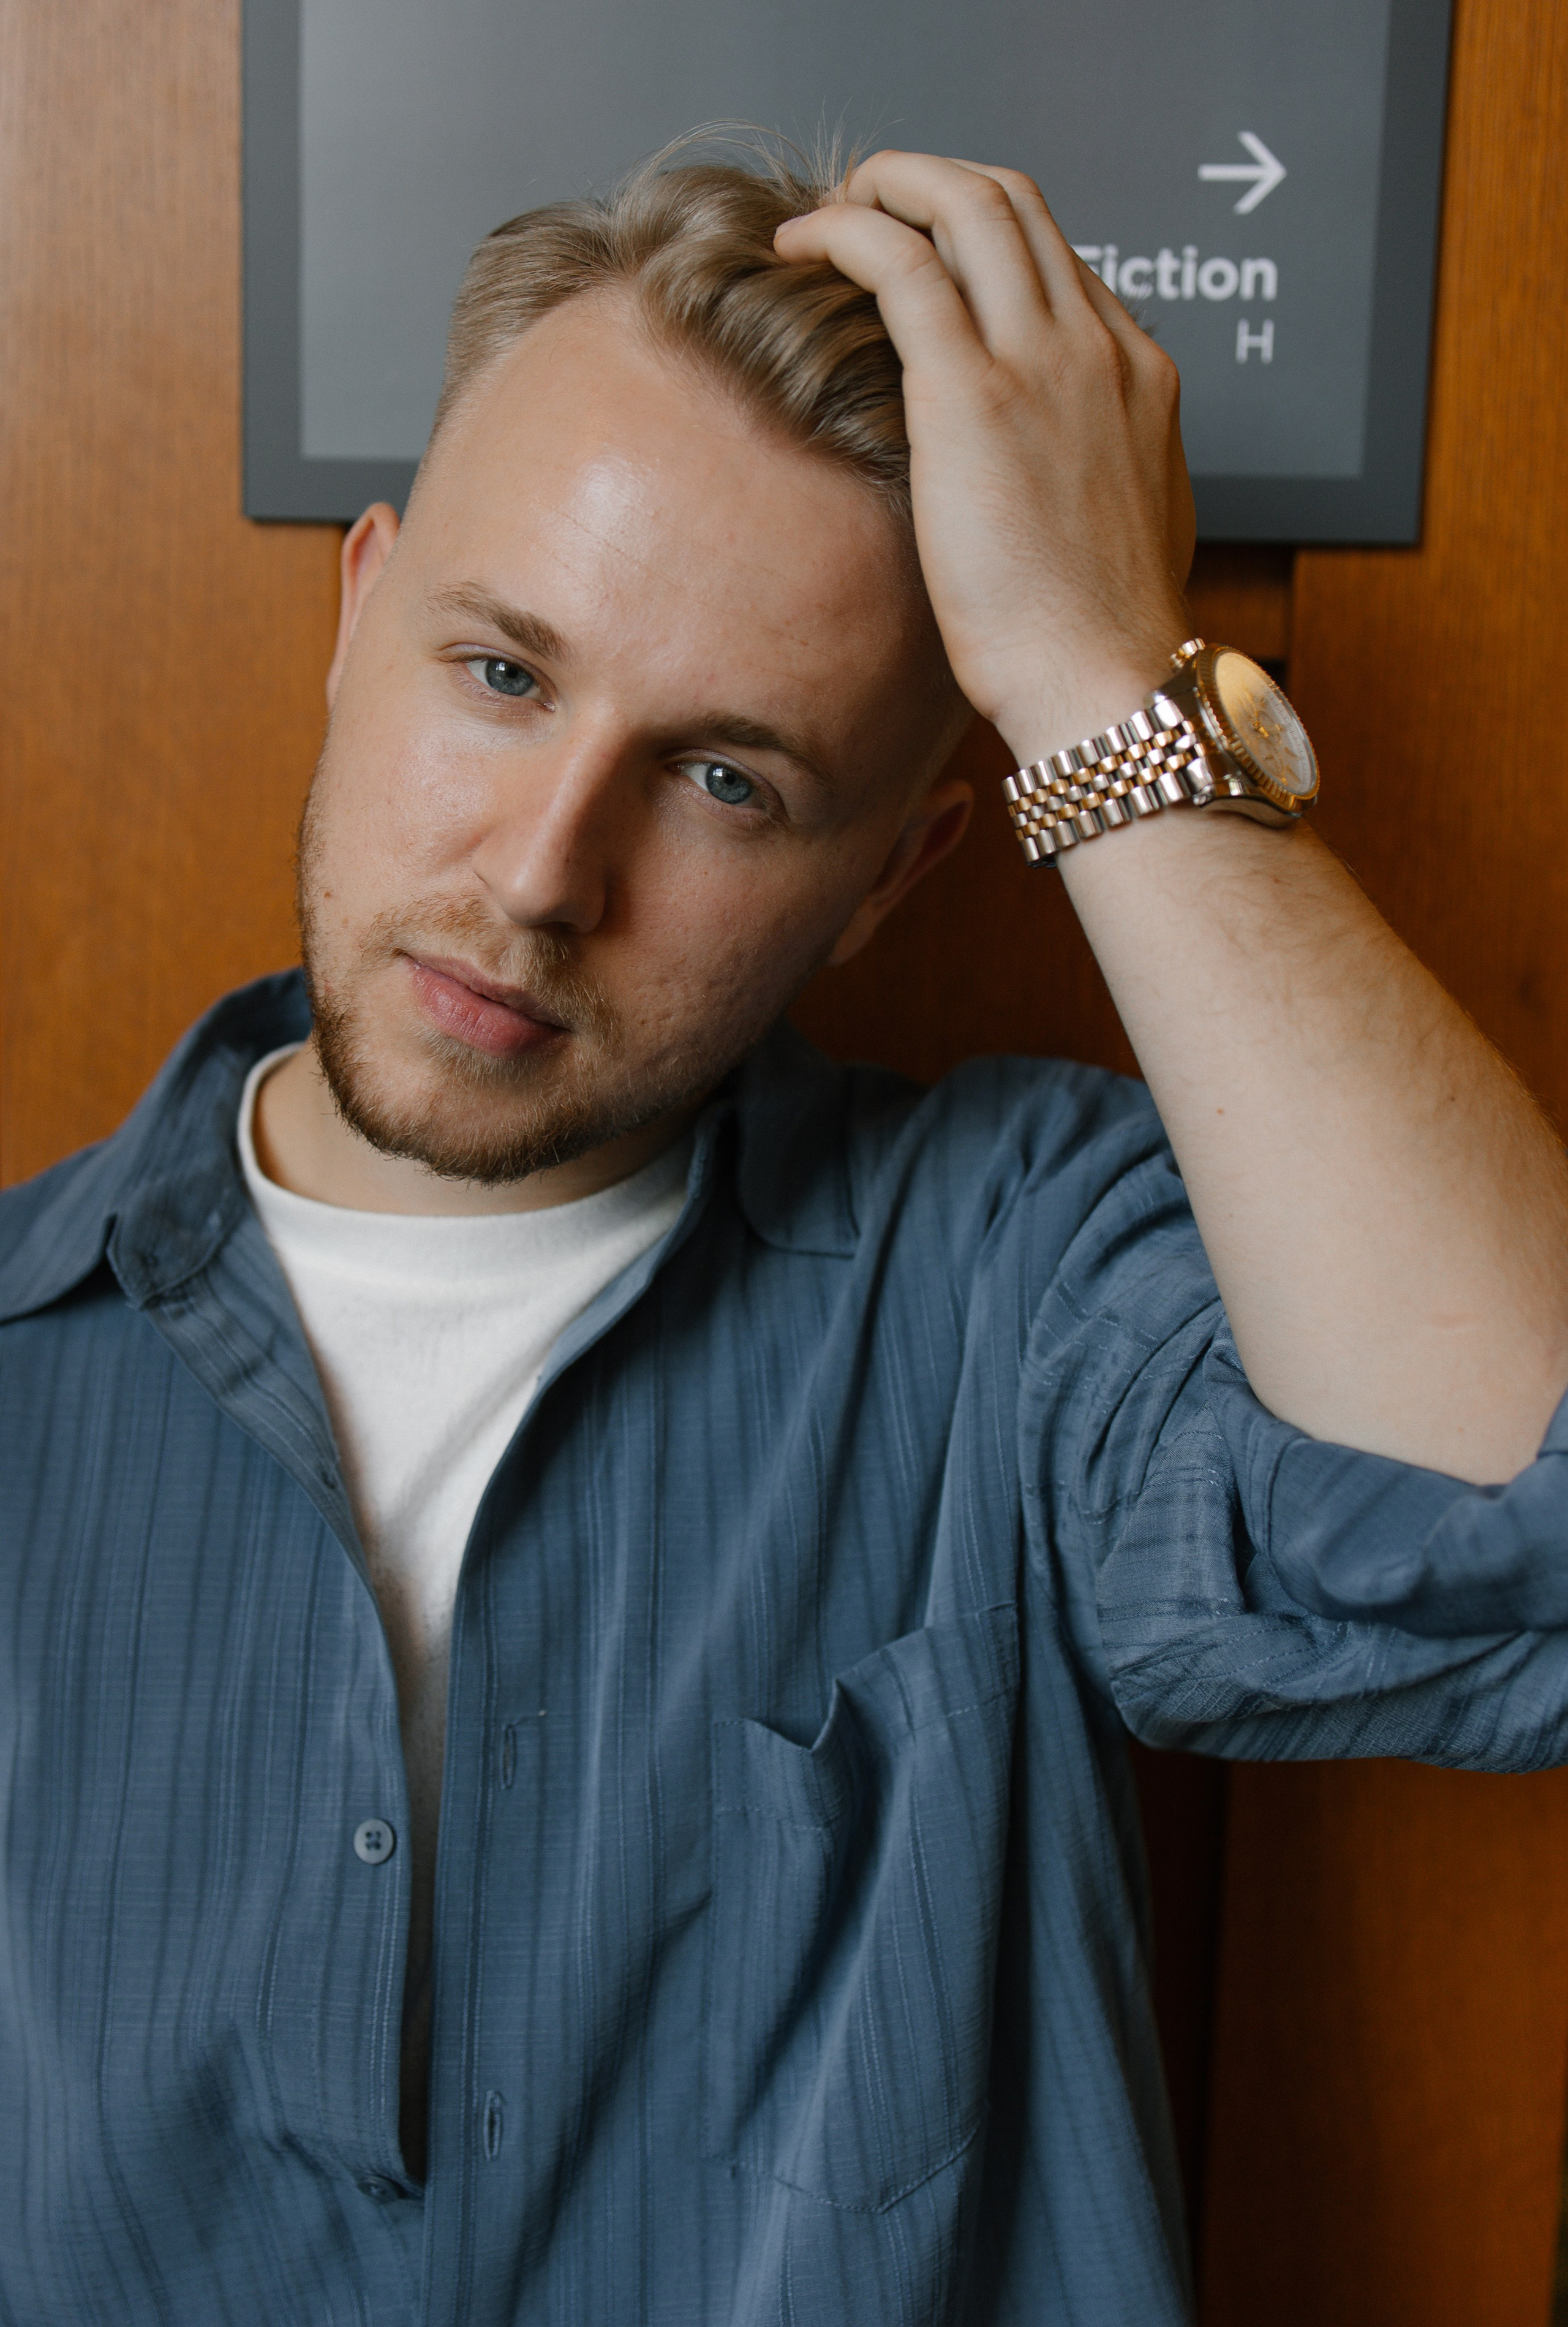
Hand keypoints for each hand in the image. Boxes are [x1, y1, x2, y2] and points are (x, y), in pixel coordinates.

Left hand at [775, 151, 1196, 762]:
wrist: (1106, 682)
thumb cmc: (1099, 645)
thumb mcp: (1120, 538)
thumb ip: (1091, 483)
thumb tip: (1050, 490)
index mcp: (1138, 379)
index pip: (1056, 263)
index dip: (979, 243)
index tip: (920, 265)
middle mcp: (1098, 348)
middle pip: (1015, 204)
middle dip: (930, 186)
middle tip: (863, 214)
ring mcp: (1043, 361)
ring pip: (965, 203)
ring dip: (886, 187)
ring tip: (825, 219)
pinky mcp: (972, 394)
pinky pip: (902, 261)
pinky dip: (845, 231)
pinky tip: (801, 246)